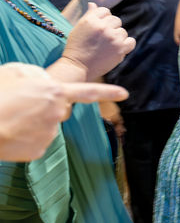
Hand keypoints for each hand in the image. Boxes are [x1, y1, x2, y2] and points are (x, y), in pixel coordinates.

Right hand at [0, 62, 127, 160]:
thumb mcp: (15, 72)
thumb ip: (36, 75)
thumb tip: (46, 83)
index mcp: (55, 93)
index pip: (88, 92)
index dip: (107, 92)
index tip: (125, 93)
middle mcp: (58, 114)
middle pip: (56, 110)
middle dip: (41, 108)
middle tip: (17, 106)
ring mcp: (50, 134)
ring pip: (44, 126)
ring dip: (31, 123)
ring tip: (9, 118)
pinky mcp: (40, 150)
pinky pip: (35, 141)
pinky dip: (24, 138)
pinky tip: (10, 132)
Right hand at [61, 4, 135, 80]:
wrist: (77, 66)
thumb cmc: (76, 47)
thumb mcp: (79, 28)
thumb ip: (89, 15)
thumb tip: (93, 4)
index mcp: (91, 19)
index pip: (105, 11)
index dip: (103, 19)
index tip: (99, 28)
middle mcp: (103, 26)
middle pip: (116, 20)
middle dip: (111, 28)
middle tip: (102, 39)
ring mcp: (112, 37)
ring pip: (123, 31)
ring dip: (118, 38)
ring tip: (106, 46)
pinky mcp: (120, 48)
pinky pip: (131, 41)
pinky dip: (126, 45)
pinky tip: (117, 49)